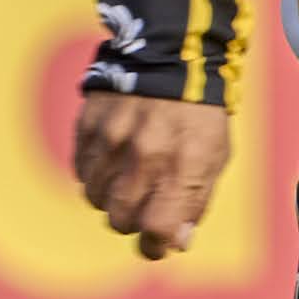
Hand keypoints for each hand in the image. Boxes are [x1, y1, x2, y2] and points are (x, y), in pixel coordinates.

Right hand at [72, 90, 232, 260]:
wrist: (173, 53)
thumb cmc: (200, 112)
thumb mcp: (215, 156)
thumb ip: (196, 202)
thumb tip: (176, 242)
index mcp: (181, 165)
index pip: (156, 229)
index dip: (155, 245)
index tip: (157, 243)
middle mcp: (143, 155)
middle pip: (120, 219)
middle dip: (131, 222)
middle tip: (142, 207)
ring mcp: (111, 140)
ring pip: (96, 198)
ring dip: (110, 198)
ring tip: (127, 179)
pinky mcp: (89, 125)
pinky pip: (82, 171)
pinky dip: (95, 175)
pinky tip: (112, 161)